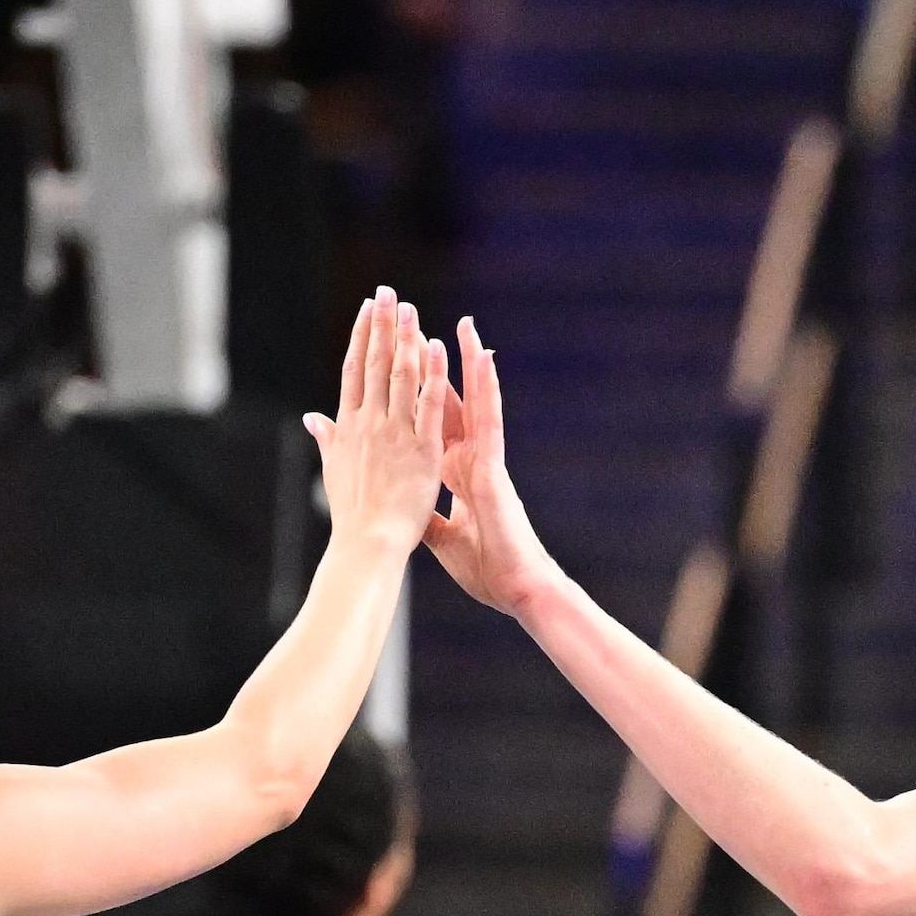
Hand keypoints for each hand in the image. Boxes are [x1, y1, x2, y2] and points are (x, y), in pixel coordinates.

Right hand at [300, 290, 448, 556]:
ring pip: (400, 376)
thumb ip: (327, 439)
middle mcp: (369, 424)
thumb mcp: (333, 470)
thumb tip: (311, 418)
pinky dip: (433, 375)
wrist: (367, 543)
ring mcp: (395, 434)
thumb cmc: (351, 515)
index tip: (366, 309)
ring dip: (404, 338)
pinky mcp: (422, 450)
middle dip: (380, 325)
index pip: (353, 371)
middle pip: (374, 364)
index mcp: (349, 426)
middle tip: (386, 292)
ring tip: (408, 307)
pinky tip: (436, 347)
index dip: (361, 337)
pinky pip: (429, 405)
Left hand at [425, 319, 570, 616]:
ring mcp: (486, 460)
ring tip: (465, 328)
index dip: (418, 392)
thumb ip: (423, 514)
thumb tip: (403, 506)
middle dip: (436, 366)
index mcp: (455, 473)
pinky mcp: (496, 468)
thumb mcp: (440, 537)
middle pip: (450, 402)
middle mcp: (470, 459)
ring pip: (477, 402)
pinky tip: (485, 363)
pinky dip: (488, 390)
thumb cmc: (486, 568)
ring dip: (470, 365)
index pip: (432, 422)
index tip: (402, 362)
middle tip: (420, 325)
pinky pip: (491, 421)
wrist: (514, 589)